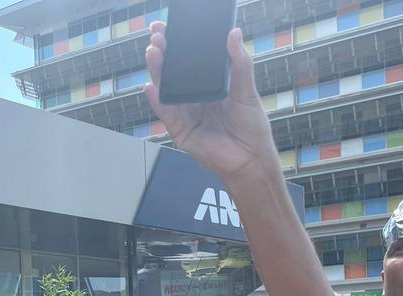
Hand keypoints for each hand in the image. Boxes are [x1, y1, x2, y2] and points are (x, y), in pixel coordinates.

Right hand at [144, 23, 277, 186]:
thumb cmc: (252, 128)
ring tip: (153, 52)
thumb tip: (233, 34)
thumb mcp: (247, 92)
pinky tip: (151, 86)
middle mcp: (194, 97)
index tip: (169, 27)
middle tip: (158, 35)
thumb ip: (239, 64)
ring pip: (166, 88)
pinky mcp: (180, 130)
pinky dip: (157, 100)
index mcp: (209, 85)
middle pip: (173, 71)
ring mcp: (185, 112)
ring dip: (157, 70)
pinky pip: (165, 112)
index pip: (190, 61)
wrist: (251, 161)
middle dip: (163, 52)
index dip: (179, 44)